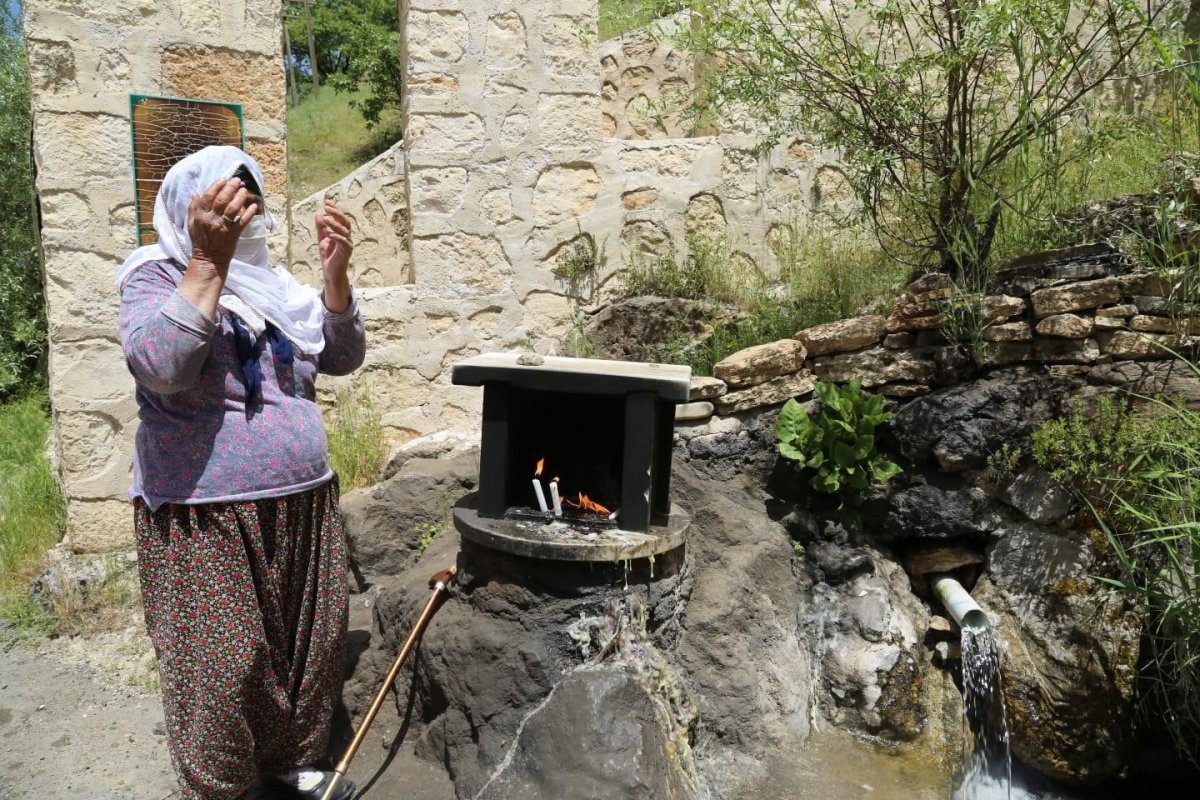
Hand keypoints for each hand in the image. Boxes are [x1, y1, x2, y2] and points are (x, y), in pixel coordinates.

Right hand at [179, 177, 258, 319]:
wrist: (209, 260)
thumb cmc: (200, 241)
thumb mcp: (191, 223)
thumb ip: (193, 208)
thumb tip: (196, 192)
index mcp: (201, 215)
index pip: (208, 196)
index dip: (217, 185)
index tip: (224, 178)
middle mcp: (212, 220)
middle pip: (222, 200)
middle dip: (230, 187)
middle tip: (237, 180)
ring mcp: (223, 227)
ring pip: (233, 208)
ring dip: (240, 197)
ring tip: (245, 190)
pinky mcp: (234, 234)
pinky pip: (243, 221)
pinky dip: (249, 213)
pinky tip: (254, 205)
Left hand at [316, 203, 353, 278]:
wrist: (331, 272)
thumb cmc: (328, 256)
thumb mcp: (322, 238)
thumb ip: (321, 227)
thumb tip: (318, 214)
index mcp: (342, 233)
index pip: (340, 218)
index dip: (334, 209)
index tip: (327, 201)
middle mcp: (346, 237)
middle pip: (345, 222)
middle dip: (336, 213)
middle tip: (327, 207)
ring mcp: (347, 244)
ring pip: (344, 231)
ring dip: (335, 224)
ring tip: (326, 218)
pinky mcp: (346, 252)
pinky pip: (343, 242)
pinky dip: (336, 237)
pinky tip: (329, 234)